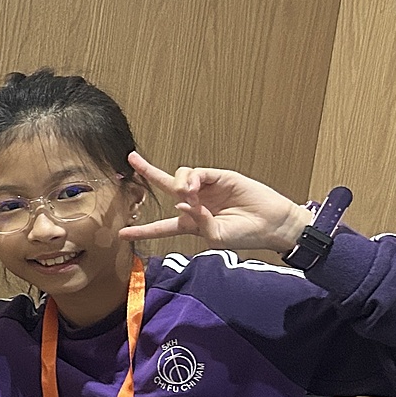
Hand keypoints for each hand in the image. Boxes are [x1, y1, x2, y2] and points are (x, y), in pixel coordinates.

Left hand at [118, 152, 312, 253]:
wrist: (272, 223)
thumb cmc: (245, 235)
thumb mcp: (217, 237)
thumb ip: (197, 222)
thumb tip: (180, 203)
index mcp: (191, 223)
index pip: (162, 226)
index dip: (143, 230)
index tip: (123, 233)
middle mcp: (195, 203)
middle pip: (165, 187)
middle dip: (148, 172)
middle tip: (131, 160)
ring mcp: (206, 189)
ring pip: (179, 178)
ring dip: (179, 184)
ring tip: (190, 194)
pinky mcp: (218, 177)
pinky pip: (196, 173)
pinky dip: (191, 180)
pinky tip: (194, 189)